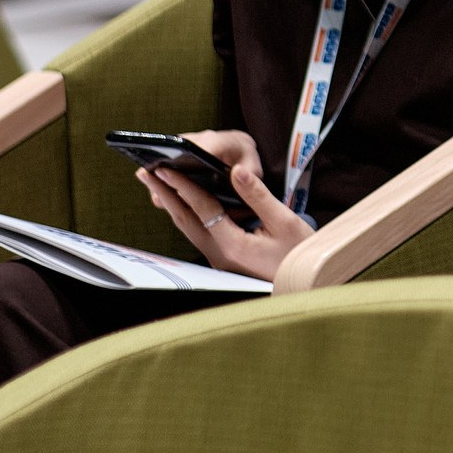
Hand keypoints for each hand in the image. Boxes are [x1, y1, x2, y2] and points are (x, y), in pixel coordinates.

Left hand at [136, 129, 313, 280]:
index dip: (182, 186)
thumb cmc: (300, 253)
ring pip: (188, 228)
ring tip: (157, 184)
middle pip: (185, 220)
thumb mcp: (284, 222)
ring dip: (172, 204)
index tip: (165, 168)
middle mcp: (219, 255)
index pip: (201, 209)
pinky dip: (186, 215)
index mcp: (232, 245)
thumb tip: (236, 171)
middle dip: (165, 194)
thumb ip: (257, 196)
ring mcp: (219, 260)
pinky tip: (183, 203)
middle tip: (146, 172)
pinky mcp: (223, 260)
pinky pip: (198, 233)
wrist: (306, 283)